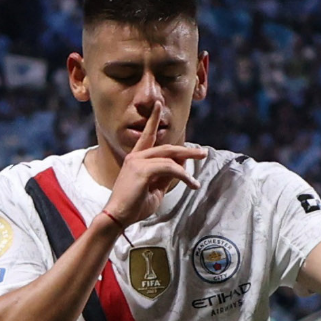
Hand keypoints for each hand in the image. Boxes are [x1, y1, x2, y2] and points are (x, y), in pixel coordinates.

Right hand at [100, 104, 204, 228]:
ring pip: (170, 157)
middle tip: (202, 153)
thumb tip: (180, 167)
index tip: (158, 104)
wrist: (118, 217)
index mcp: (136, 159)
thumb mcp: (155, 190)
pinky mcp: (142, 170)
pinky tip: (191, 184)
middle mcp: (136, 156)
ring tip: (198, 175)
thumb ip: (166, 177)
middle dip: (186, 150)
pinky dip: (183, 176)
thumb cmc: (134, 206)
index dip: (153, 119)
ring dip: (187, 164)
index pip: (147, 135)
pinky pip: (170, 168)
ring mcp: (138, 161)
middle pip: (166, 147)